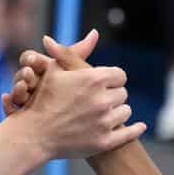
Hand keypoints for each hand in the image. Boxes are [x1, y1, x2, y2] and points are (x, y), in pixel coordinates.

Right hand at [1, 31, 96, 115]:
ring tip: (22, 87)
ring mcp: (23, 100)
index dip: (30, 59)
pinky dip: (7, 104)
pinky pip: (8, 109)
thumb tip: (95, 32)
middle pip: (20, 75)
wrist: (69, 120)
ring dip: (16, 88)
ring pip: (15, 92)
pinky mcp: (19, 117)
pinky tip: (7, 100)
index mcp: (39, 68)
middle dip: (24, 73)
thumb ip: (79, 53)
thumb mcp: (75, 71)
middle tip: (28, 74)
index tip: (33, 61)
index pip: (28, 58)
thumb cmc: (74, 90)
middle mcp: (29, 83)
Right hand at [7, 30, 144, 157]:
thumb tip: (91, 33)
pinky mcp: (104, 141)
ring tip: (105, 113)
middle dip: (112, 95)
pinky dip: (135, 129)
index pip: (119, 75)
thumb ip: (71, 52)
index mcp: (93, 79)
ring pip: (125, 112)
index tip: (105, 83)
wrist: (34, 136)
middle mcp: (102, 99)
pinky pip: (128, 134)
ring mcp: (104, 122)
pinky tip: (139, 126)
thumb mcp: (53, 71)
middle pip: (122, 93)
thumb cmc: (42, 100)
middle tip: (101, 100)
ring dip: (117, 111)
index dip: (112, 79)